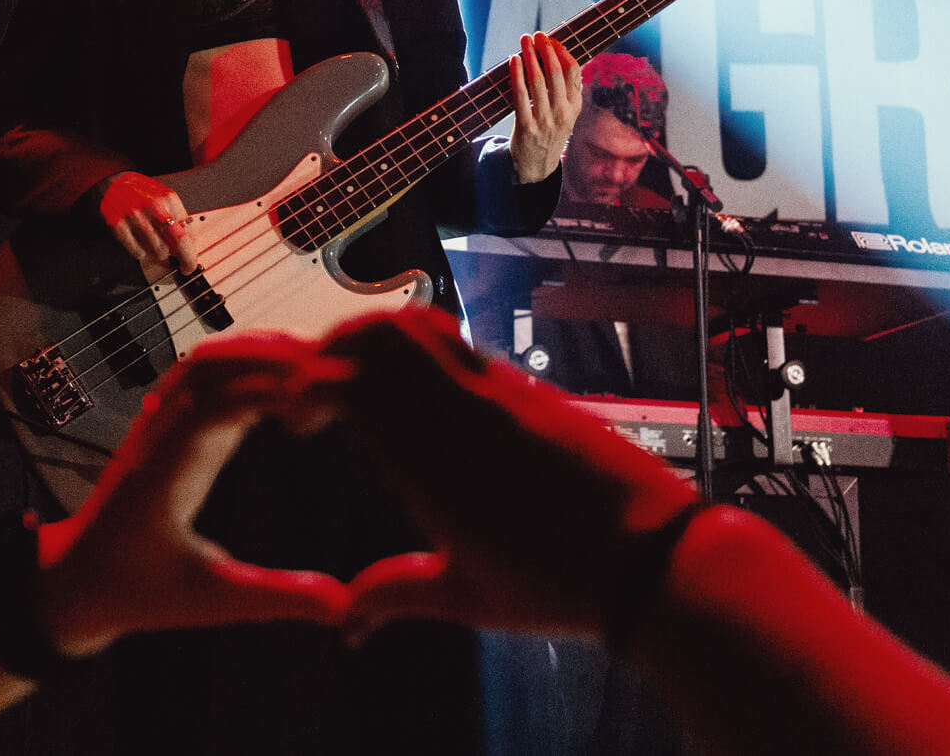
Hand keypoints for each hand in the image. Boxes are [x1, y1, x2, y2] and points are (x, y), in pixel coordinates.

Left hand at [35, 333, 350, 654]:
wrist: (74, 582)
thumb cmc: (137, 593)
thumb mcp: (211, 601)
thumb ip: (276, 598)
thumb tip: (343, 606)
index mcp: (161, 474)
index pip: (209, 409)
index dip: (264, 393)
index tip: (316, 399)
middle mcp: (158, 437)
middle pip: (209, 365)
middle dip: (271, 357)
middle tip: (334, 373)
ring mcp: (162, 425)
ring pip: (206, 361)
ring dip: (261, 353)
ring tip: (319, 369)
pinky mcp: (173, 425)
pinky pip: (208, 376)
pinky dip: (249, 366)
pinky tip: (288, 388)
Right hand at [96, 171, 197, 273]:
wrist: (109, 181)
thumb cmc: (137, 191)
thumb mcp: (162, 195)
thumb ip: (175, 215)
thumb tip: (189, 241)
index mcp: (168, 199)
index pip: (188, 230)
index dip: (192, 250)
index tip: (191, 260)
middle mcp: (153, 207)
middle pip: (177, 242)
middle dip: (183, 258)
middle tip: (183, 266)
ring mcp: (135, 217)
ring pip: (159, 251)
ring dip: (159, 254)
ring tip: (154, 247)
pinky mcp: (119, 226)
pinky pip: (138, 252)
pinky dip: (141, 253)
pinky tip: (139, 244)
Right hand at [301, 307, 697, 640]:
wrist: (654, 557)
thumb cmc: (563, 585)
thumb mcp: (469, 598)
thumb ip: (397, 593)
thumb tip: (347, 623)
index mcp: (431, 462)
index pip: (349, 382)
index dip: (307, 386)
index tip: (295, 419)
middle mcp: (461, 412)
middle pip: (378, 335)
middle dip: (332, 349)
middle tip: (318, 387)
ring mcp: (500, 390)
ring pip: (422, 325)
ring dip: (380, 339)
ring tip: (365, 378)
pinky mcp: (531, 388)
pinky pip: (465, 344)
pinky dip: (426, 350)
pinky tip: (424, 392)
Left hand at [507, 32, 582, 184]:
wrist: (537, 166)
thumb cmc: (549, 132)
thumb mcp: (566, 113)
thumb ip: (566, 90)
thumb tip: (561, 56)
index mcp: (575, 106)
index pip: (573, 72)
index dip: (562, 52)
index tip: (552, 40)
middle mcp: (563, 113)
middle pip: (555, 73)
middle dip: (546, 50)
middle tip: (537, 35)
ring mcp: (545, 121)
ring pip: (538, 81)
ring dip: (530, 56)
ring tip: (525, 41)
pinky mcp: (527, 127)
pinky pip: (521, 95)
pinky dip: (517, 75)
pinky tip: (513, 60)